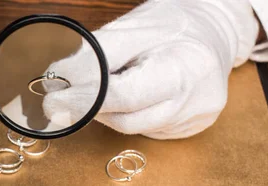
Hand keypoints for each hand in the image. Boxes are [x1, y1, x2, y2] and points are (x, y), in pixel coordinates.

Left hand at [42, 0, 258, 138]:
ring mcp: (194, 118)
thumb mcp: (135, 27)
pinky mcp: (189, 128)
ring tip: (99, 88)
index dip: (85, 98)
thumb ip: (99, 54)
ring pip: (131, 126)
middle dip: (88, 107)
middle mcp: (195, 100)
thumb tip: (60, 78)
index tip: (55, 95)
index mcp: (185, 67)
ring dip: (105, 111)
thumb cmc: (174, 24)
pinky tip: (127, 96)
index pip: (125, 95)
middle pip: (126, 118)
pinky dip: (127, 114)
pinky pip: (145, 128)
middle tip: (58, 99)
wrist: (213, 33)